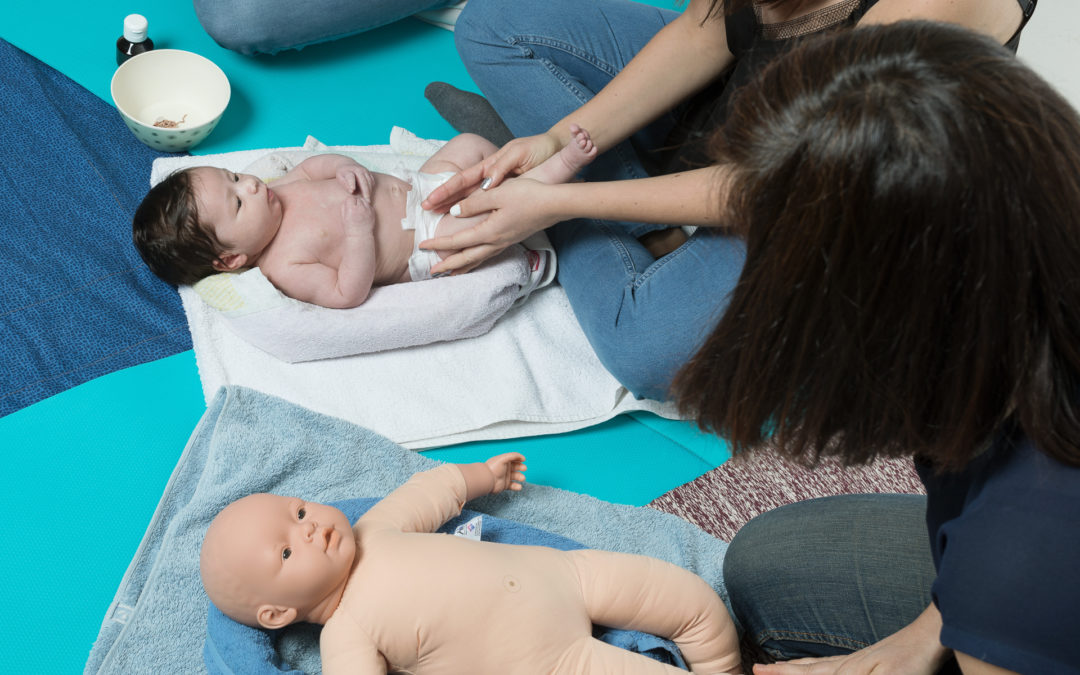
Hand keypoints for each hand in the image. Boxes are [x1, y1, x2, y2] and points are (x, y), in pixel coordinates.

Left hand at [337, 163, 373, 197]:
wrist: (347, 163)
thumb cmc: (342, 174)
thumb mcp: (340, 178)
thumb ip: (344, 184)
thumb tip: (352, 191)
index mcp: (349, 171)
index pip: (350, 177)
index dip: (351, 183)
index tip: (352, 191)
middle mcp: (358, 169)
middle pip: (364, 181)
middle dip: (366, 192)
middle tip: (367, 201)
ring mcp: (365, 170)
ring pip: (370, 182)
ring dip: (370, 191)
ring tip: (368, 200)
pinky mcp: (369, 173)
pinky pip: (372, 182)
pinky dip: (372, 188)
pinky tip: (369, 195)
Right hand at [340, 194, 374, 234]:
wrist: (360, 236)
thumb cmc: (350, 227)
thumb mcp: (343, 217)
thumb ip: (345, 206)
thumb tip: (349, 198)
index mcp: (351, 210)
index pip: (350, 198)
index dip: (349, 203)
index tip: (349, 209)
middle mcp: (361, 208)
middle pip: (357, 198)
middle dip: (355, 203)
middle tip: (354, 211)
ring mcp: (368, 210)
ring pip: (363, 200)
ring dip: (361, 204)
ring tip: (359, 212)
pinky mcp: (373, 212)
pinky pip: (368, 205)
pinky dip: (366, 207)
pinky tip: (364, 214)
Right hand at [421, 132, 562, 212]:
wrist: (558, 150)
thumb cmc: (540, 149)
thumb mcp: (520, 154)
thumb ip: (502, 166)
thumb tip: (486, 183)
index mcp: (491, 165)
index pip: (463, 179)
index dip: (446, 189)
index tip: (431, 199)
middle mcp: (491, 176)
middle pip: (462, 190)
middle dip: (443, 199)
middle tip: (425, 210)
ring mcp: (499, 186)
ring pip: (472, 199)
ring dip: (454, 207)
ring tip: (438, 218)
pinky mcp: (508, 193)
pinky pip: (487, 205)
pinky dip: (475, 212)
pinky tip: (467, 223)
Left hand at [422, 178, 559, 274]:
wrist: (556, 204)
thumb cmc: (529, 195)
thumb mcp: (498, 194)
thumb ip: (474, 203)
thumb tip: (454, 212)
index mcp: (490, 231)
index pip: (458, 242)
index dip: (439, 244)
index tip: (423, 246)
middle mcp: (496, 241)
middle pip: (467, 258)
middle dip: (448, 266)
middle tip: (431, 273)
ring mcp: (506, 242)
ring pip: (479, 259)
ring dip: (463, 267)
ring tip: (451, 274)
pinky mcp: (512, 238)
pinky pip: (489, 254)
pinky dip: (477, 259)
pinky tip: (477, 258)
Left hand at [485, 453, 526, 493]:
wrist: (487, 479)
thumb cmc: (493, 468)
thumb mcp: (503, 458)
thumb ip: (514, 456)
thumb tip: (523, 458)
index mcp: (504, 461)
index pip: (514, 459)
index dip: (519, 459)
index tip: (523, 460)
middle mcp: (505, 468)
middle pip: (516, 467)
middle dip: (521, 467)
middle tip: (524, 468)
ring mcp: (505, 477)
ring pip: (516, 476)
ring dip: (520, 477)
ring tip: (522, 478)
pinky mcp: (505, 485)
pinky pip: (512, 486)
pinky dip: (517, 486)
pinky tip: (519, 486)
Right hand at [753, 607, 950, 674]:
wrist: (931, 635)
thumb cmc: (914, 662)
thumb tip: (826, 673)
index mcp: (848, 671)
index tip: (758, 672)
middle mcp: (847, 665)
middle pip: (807, 669)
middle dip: (781, 671)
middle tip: (757, 670)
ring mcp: (857, 660)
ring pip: (817, 665)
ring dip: (795, 667)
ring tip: (777, 666)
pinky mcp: (869, 659)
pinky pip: (832, 663)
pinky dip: (815, 664)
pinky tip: (819, 665)